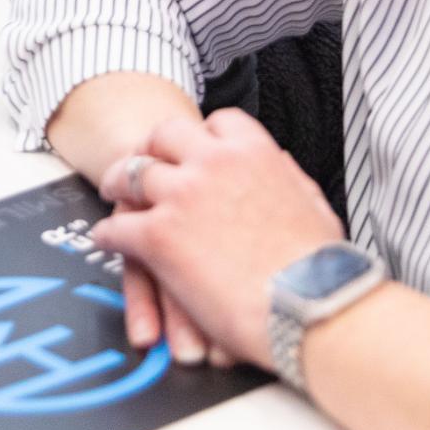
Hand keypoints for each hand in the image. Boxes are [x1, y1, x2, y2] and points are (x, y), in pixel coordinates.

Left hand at [90, 109, 343, 368]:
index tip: (194, 146)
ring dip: (118, 182)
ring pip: (132, 173)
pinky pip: (118, 225)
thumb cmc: (322, 270)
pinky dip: (109, 233)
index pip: (219, 122)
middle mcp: (214, 163)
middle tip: (140, 160)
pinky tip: (107, 240)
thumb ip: (289, 179)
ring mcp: (182, 196)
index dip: (202, 135)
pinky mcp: (159, 235)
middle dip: (151, 147)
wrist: (310, 308)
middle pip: (166, 136)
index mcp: (255, 153)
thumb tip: (280, 168)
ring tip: (111, 191)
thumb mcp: (314, 206)